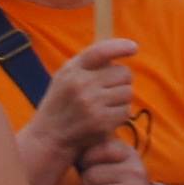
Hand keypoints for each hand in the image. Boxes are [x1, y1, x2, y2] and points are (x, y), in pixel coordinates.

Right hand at [33, 39, 137, 154]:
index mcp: (72, 70)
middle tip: (111, 89)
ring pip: (128, 93)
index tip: (134, 47)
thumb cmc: (62, 103)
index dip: (120, 47)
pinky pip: (125, 112)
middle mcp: (81, 84)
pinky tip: (105, 118)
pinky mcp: (101, 123)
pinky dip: (119, 115)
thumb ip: (88, 63)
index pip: (100, 51)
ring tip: (105, 105)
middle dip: (122, 80)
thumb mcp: (65, 77)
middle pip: (124, 73)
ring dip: (121, 99)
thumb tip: (121, 49)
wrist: (49, 137)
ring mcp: (91, 104)